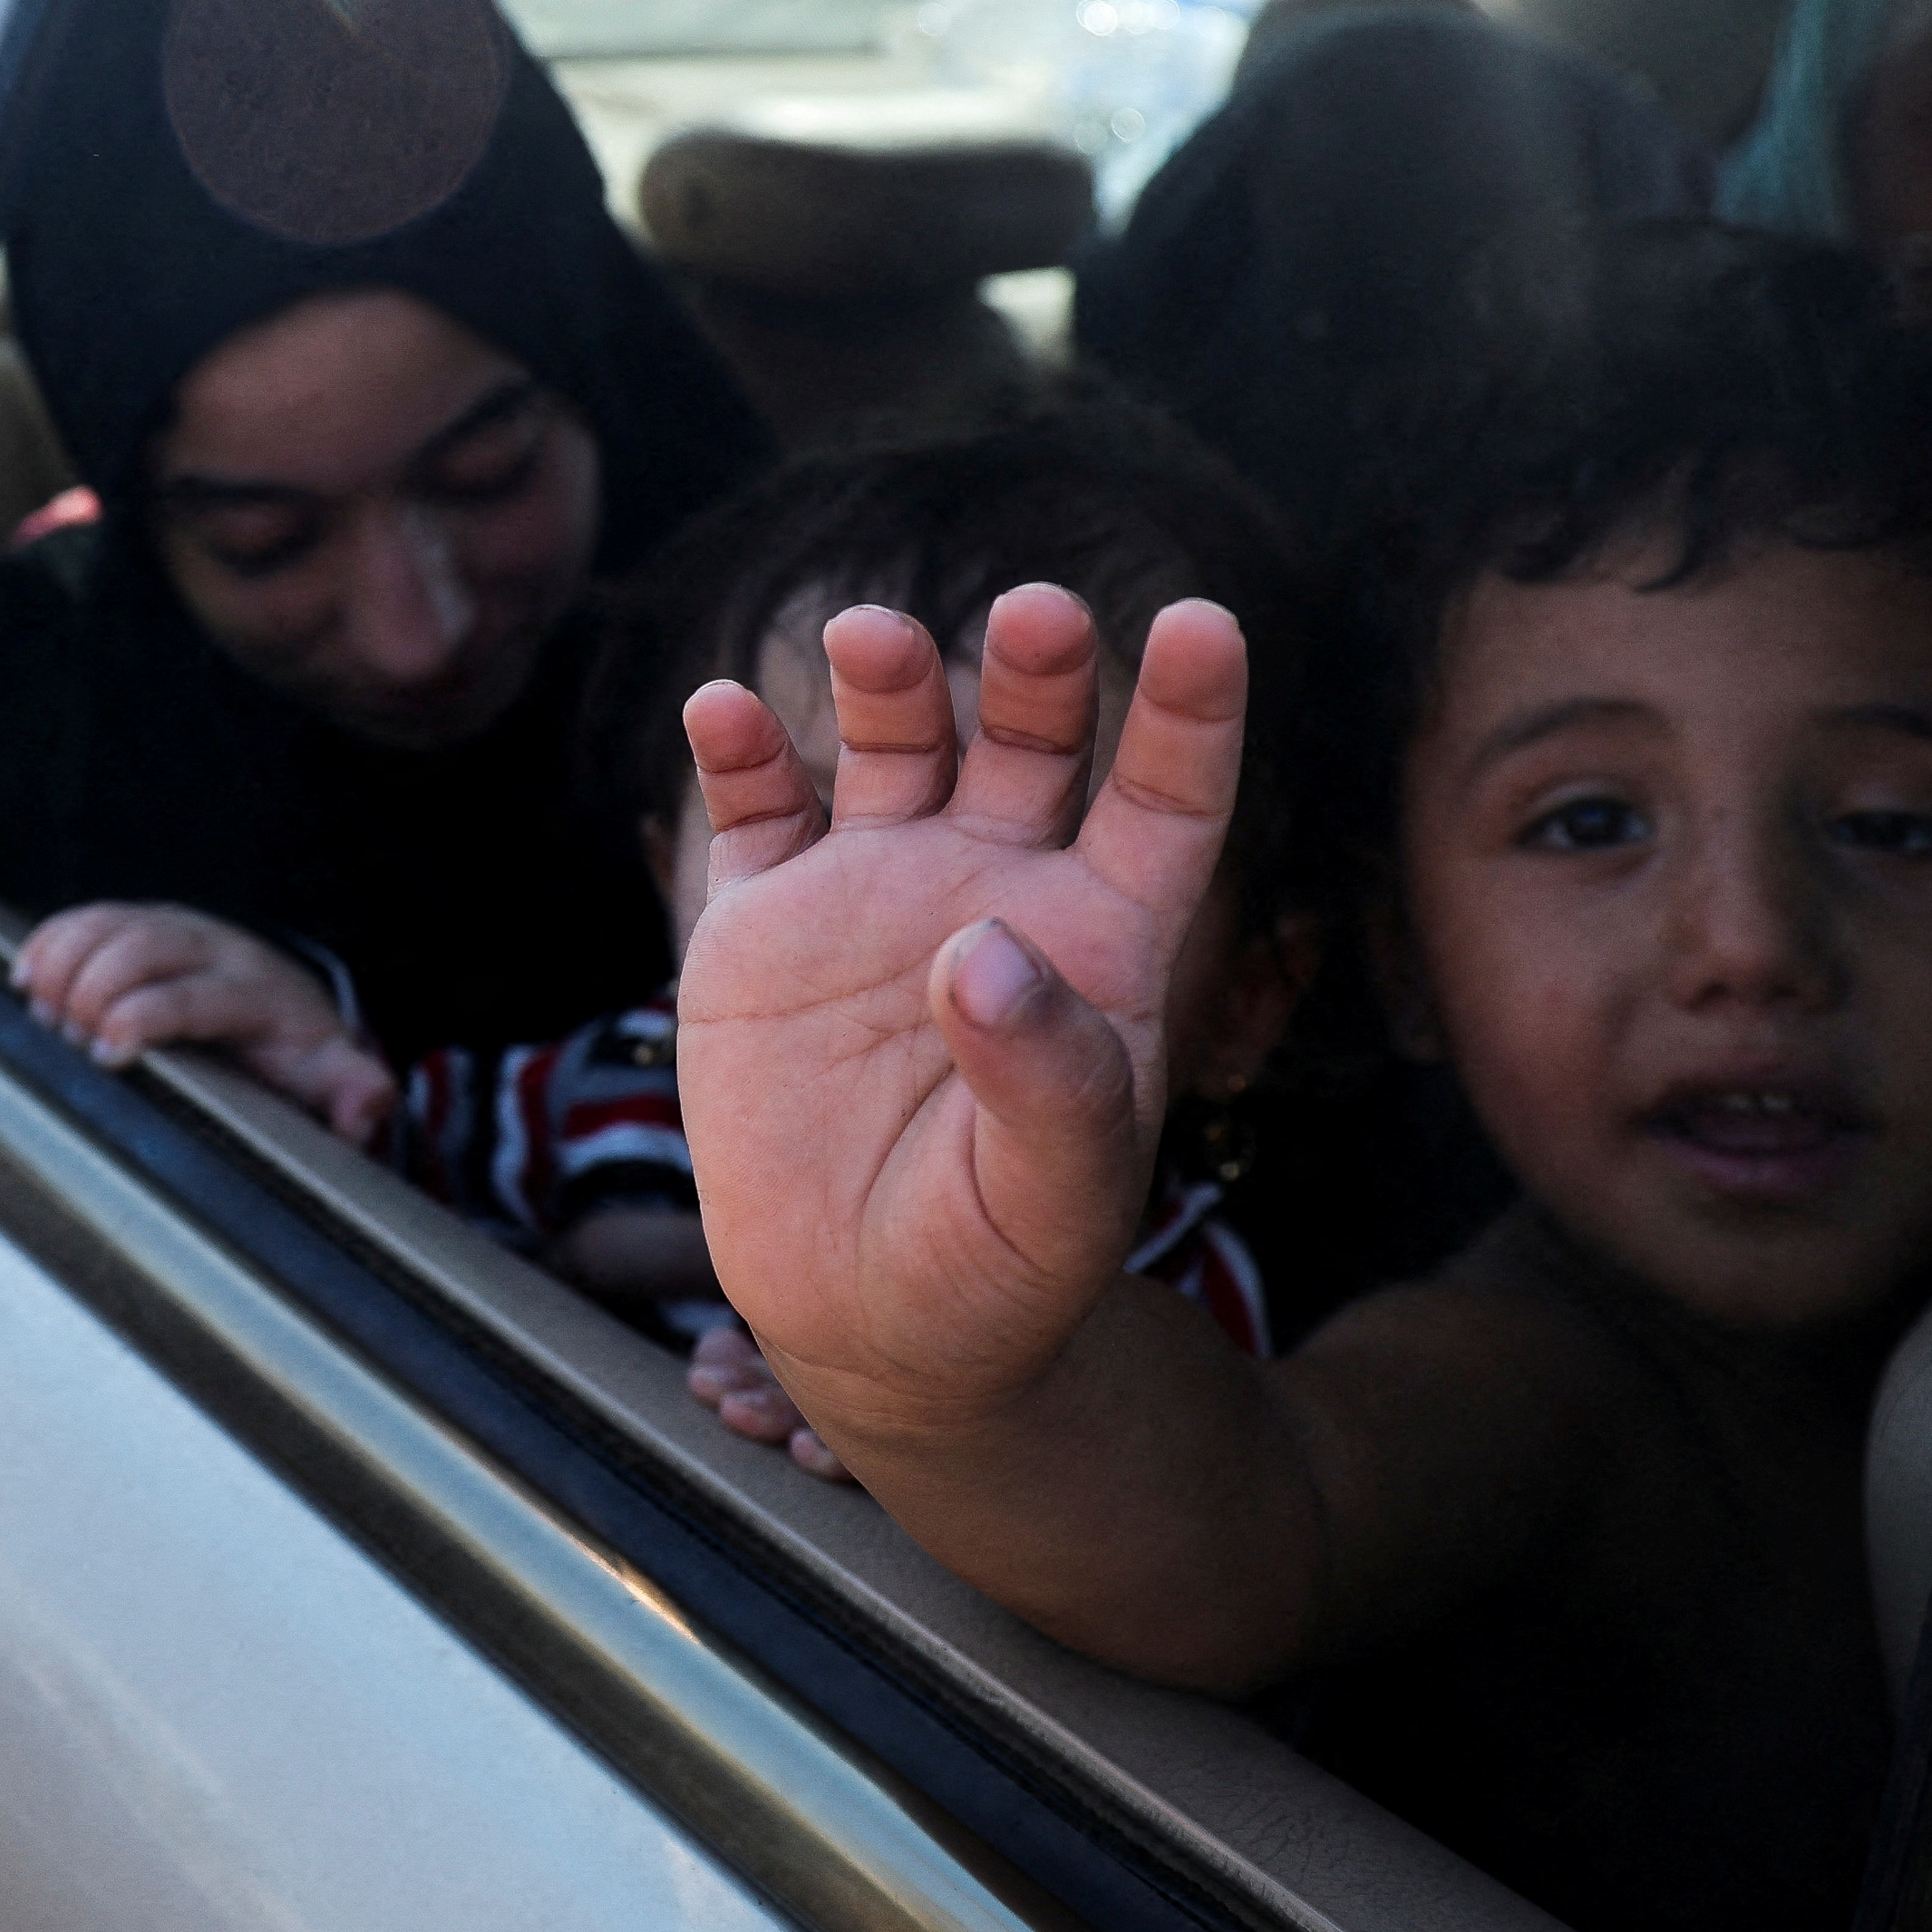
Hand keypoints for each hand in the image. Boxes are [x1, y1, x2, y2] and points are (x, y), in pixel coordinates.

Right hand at [14, 902, 393, 1144]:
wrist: (286, 1007)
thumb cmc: (298, 1054)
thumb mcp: (332, 1075)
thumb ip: (352, 1090)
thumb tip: (364, 1104)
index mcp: (257, 991)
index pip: (197, 994)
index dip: (148, 1015)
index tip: (108, 1050)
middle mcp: (214, 948)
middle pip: (147, 946)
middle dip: (98, 986)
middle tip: (65, 1036)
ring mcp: (175, 929)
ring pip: (116, 922)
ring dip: (68, 958)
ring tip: (38, 1007)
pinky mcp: (142, 925)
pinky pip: (93, 916)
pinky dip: (56, 938)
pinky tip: (27, 974)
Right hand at [674, 584, 1244, 1454]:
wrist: (862, 1319)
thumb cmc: (996, 1265)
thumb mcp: (1054, 1199)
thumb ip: (1045, 1078)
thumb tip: (981, 950)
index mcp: (1100, 939)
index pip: (1164, 801)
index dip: (1189, 711)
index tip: (1205, 623)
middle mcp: (995, 885)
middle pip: (1031, 739)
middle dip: (1037, 667)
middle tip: (1039, 612)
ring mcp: (876, 889)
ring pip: (894, 743)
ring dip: (889, 678)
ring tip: (870, 637)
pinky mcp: (765, 920)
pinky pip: (755, 811)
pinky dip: (737, 751)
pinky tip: (726, 710)